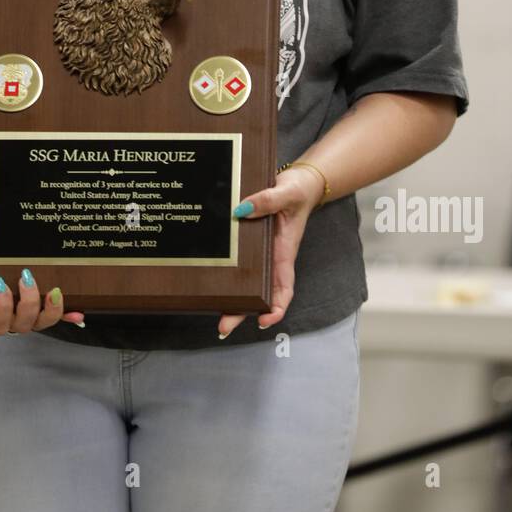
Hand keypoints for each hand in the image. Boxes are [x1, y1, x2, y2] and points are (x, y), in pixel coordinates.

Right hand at [0, 244, 85, 335]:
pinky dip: (68, 314)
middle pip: (23, 324)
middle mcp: (9, 318)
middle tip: (26, 277)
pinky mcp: (42, 302)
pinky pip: (57, 314)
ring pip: (42, 322)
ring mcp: (27, 311)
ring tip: (53, 291)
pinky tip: (79, 311)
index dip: (1, 308)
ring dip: (51, 311)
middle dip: (27, 305)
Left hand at [217, 166, 324, 339]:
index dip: (276, 308)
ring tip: (214, 313)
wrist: (297, 183)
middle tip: (223, 328)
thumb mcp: (287, 193)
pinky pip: (240, 262)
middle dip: (244, 312)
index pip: (284, 288)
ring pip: (247, 281)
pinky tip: (212, 282)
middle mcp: (271, 258)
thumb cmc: (298, 191)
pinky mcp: (250, 243)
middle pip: (260, 293)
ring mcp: (260, 252)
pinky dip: (228, 274)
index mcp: (284, 252)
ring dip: (233, 299)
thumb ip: (268, 200)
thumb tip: (243, 209)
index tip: (263, 320)